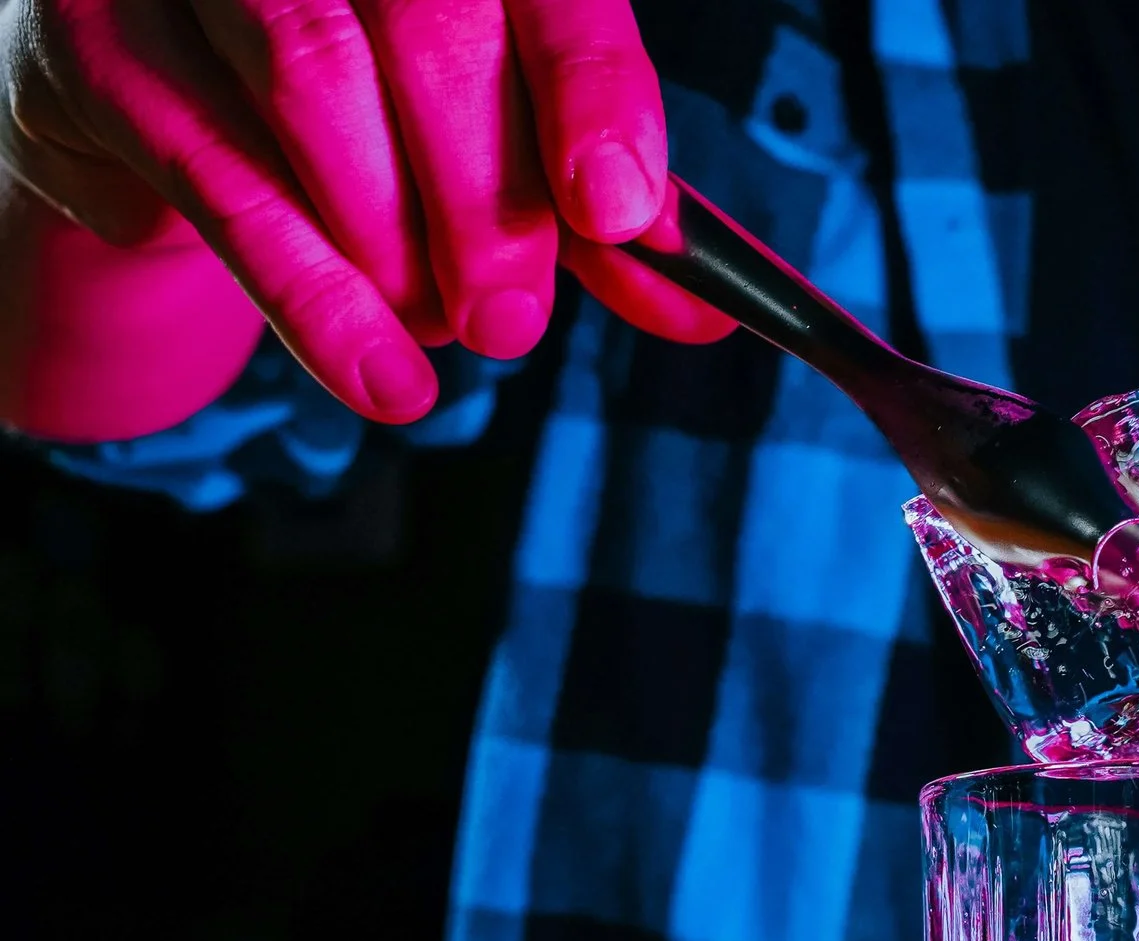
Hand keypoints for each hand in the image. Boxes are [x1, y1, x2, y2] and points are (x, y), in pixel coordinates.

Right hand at [0, 0, 731, 425]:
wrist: (166, 100)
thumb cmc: (367, 109)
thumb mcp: (503, 146)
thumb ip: (593, 214)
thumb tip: (698, 305)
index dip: (590, 90)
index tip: (621, 213)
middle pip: (432, 29)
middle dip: (489, 199)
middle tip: (514, 317)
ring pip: (317, 87)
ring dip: (397, 244)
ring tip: (443, 331)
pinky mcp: (102, 39)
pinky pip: (220, 175)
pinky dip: (313, 295)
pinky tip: (378, 370)